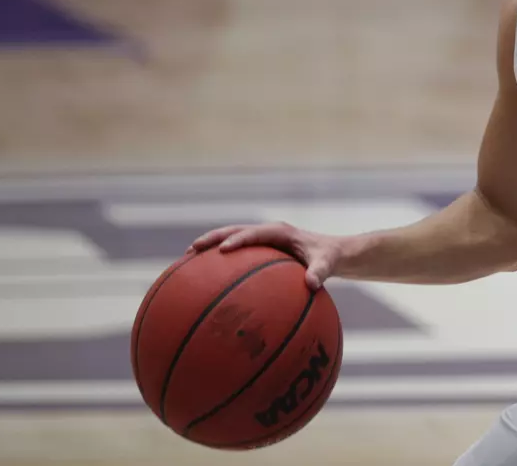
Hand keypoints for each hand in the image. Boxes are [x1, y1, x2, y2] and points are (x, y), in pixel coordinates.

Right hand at [191, 223, 349, 290]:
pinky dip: (217, 261)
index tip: (223, 249)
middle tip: (192, 249)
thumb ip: (320, 271)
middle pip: (235, 231)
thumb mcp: (328, 264)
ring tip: (186, 260)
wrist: (330, 253)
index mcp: (281, 232)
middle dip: (213, 238)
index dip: (239, 239)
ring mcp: (261, 241)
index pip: (256, 233)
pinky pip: (235, 254)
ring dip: (209, 247)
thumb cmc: (328, 258)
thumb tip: (312, 284)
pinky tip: (201, 277)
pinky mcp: (258, 250)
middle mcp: (267, 233)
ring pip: (230, 239)